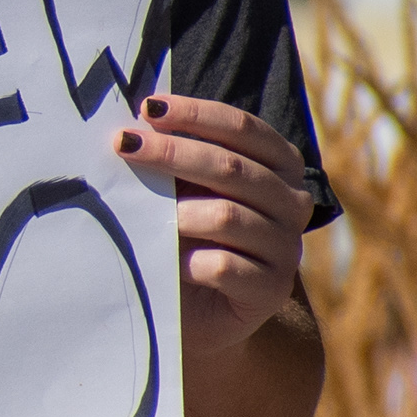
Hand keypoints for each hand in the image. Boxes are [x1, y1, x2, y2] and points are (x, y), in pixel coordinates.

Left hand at [111, 92, 314, 356]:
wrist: (200, 309)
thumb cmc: (188, 235)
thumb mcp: (184, 189)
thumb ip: (173, 157)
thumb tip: (132, 125)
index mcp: (280, 165)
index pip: (244, 129)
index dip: (196, 114)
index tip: (148, 108)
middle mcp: (292, 203)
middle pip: (232, 168)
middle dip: (173, 153)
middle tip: (123, 145)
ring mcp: (286, 248)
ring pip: (228, 217)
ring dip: (177, 213)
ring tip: (140, 214)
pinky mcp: (270, 290)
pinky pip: (224, 267)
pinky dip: (188, 262)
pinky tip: (167, 264)